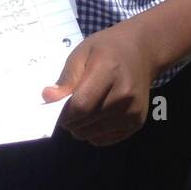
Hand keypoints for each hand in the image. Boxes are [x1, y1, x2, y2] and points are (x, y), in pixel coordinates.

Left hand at [42, 21, 156, 146]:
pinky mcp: (136, 123)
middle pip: (85, 122)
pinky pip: (103, 140)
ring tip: (84, 108)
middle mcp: (124, 94)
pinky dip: (93, 132)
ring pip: (91, 135)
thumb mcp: (82, 53)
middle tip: (69, 105)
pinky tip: (96, 115)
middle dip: (69, 119)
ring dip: (80, 126)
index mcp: (109, 71)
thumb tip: (48, 98)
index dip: (62, 111)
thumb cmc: (107, 49)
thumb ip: (67, 78)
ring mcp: (133, 111)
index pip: (80, 105)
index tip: (55, 106)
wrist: (142, 51)